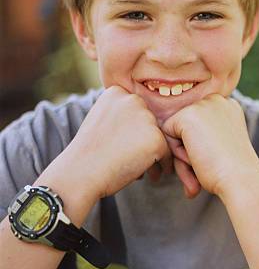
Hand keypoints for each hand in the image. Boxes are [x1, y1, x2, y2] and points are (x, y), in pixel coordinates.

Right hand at [61, 86, 180, 198]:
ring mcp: (146, 119)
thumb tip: (145, 123)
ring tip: (142, 169)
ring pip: (159, 137)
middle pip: (150, 123)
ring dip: (153, 153)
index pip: (137, 110)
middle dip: (144, 141)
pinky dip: (163, 165)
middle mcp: (133, 100)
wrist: (80, 173)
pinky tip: (151, 176)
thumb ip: (122, 115)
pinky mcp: (156, 138)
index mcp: (117, 93)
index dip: (134, 130)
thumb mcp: (101, 121)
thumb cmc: (88, 152)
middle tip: (133, 159)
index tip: (123, 145)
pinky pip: (167, 153)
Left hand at [161, 93, 258, 196]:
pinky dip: (177, 152)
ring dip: (184, 152)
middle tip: (208, 165)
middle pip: (185, 124)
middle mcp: (216, 100)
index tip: (216, 158)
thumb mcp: (221, 145)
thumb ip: (203, 134)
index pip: (198, 122)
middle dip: (190, 148)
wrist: (239, 178)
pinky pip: (166, 133)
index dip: (201, 144)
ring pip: (175, 129)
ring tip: (204, 163)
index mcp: (227, 106)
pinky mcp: (187, 114)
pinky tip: (196, 157)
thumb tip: (172, 131)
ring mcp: (202, 105)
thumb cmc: (231, 171)